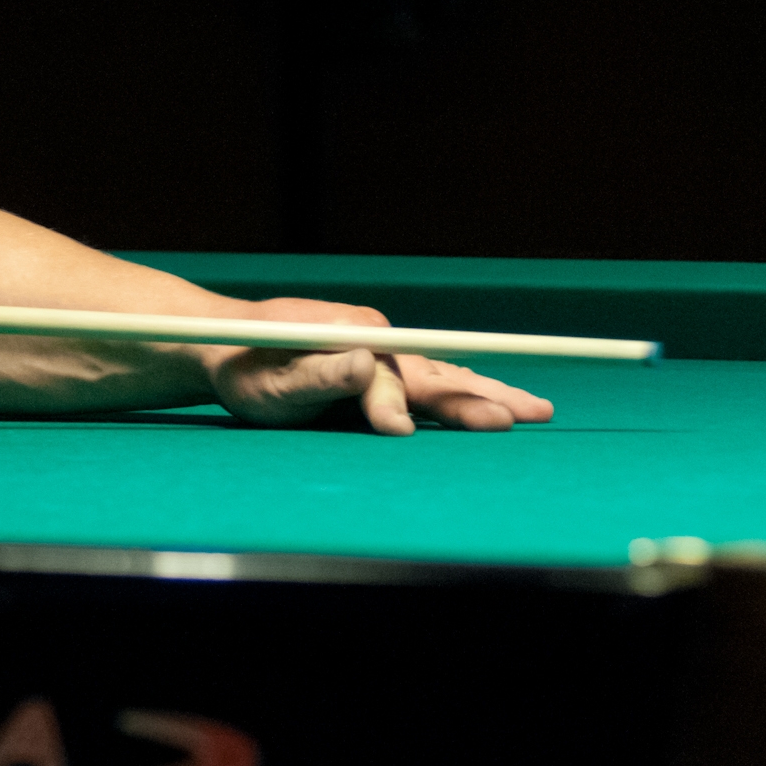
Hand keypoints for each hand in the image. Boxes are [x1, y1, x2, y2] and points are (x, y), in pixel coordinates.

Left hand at [201, 297, 555, 436]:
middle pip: (435, 373)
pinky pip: (432, 380)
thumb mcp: (271, 381)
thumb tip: (364, 364)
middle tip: (528, 416)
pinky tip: (495, 404)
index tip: (400, 430)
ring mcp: (384, 350)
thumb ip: (318, 375)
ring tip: (536, 410)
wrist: (229, 348)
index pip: (386, 376)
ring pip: (443, 375)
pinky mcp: (382, 366)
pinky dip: (466, 391)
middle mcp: (377, 338)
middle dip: (480, 397)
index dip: (397, 404)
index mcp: (352, 335)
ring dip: (488, 392)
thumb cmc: (246, 368)